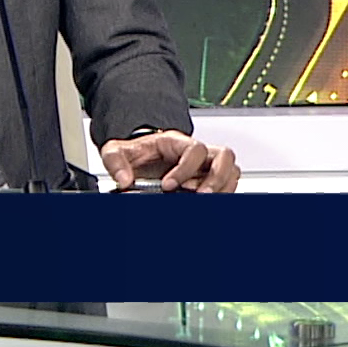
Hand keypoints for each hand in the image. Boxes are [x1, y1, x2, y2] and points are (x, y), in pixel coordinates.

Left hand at [99, 131, 239, 192]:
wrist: (139, 157)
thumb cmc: (135, 152)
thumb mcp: (117, 150)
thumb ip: (116, 162)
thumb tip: (124, 179)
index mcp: (176, 142)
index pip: (194, 150)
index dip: (185, 169)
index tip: (168, 186)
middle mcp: (196, 153)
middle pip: (224, 157)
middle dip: (215, 178)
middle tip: (200, 195)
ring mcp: (204, 166)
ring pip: (231, 171)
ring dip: (223, 188)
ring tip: (204, 201)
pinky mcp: (207, 181)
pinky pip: (227, 184)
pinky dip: (222, 194)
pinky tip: (207, 204)